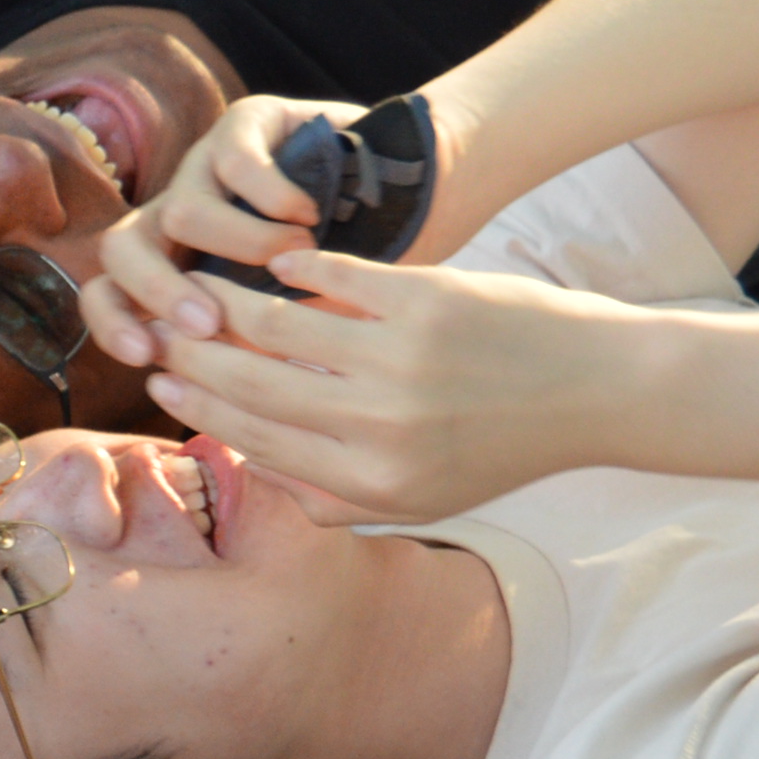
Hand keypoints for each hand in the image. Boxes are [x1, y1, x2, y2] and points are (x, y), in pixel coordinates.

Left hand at [84, 86, 485, 370]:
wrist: (403, 198)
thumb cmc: (346, 287)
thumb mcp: (294, 338)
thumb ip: (258, 374)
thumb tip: (243, 440)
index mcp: (171, 273)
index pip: (107, 300)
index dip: (117, 333)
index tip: (153, 373)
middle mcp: (176, 220)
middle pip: (121, 252)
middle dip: (157, 294)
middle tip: (209, 325)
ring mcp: (208, 167)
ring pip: (181, 208)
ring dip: (234, 246)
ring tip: (291, 263)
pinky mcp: (248, 124)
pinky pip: (235, 160)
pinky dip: (269, 195)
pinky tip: (309, 219)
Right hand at [130, 251, 610, 521]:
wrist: (598, 390)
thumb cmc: (504, 444)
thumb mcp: (424, 497)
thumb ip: (339, 495)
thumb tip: (257, 470)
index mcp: (373, 484)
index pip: (258, 439)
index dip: (200, 408)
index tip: (164, 382)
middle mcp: (381, 431)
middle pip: (253, 384)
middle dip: (192, 354)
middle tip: (160, 330)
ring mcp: (402, 364)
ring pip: (278, 326)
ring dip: (228, 303)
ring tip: (206, 289)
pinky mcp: (427, 303)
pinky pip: (335, 280)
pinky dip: (298, 267)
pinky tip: (279, 261)